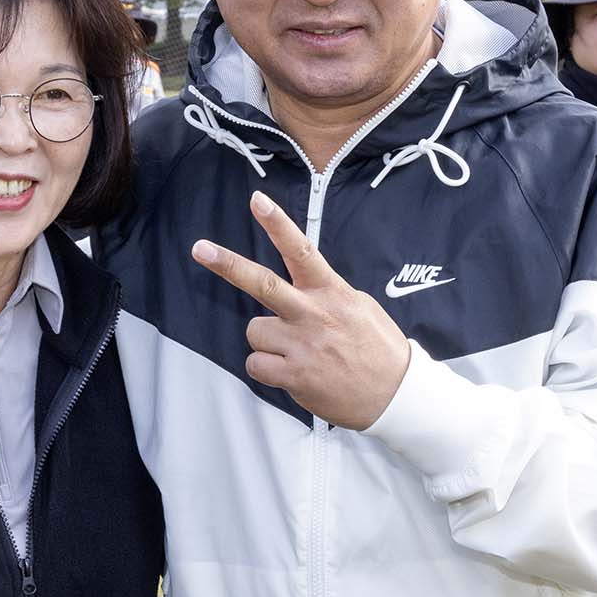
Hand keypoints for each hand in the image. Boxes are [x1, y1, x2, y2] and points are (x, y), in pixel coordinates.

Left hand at [192, 191, 409, 431]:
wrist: (396, 395)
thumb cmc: (377, 348)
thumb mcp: (360, 306)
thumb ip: (327, 292)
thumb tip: (304, 284)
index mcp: (332, 292)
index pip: (302, 250)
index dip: (278, 224)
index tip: (257, 201)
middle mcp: (314, 315)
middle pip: (262, 284)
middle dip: (228, 264)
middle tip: (200, 248)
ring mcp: (303, 346)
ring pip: (255, 331)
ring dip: (266, 341)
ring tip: (295, 351)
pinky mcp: (295, 377)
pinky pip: (256, 365)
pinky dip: (267, 369)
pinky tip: (291, 372)